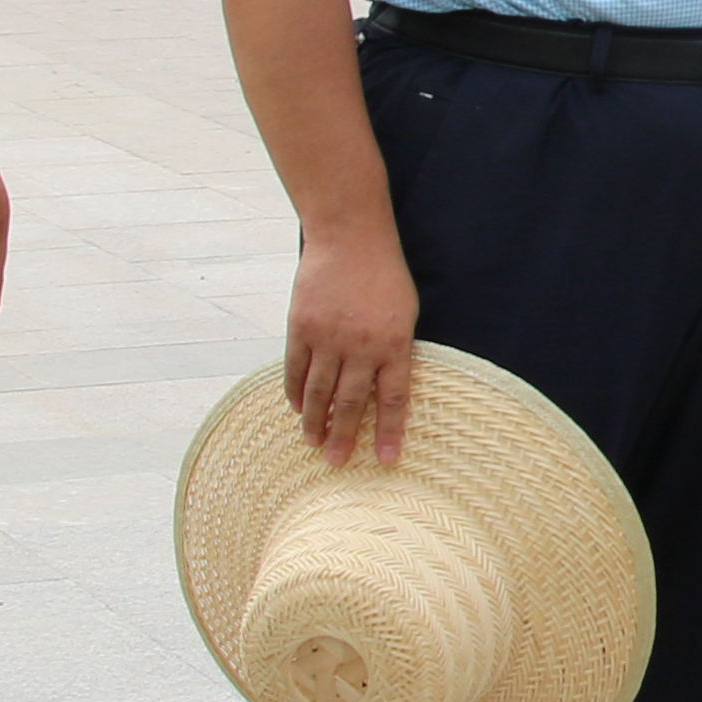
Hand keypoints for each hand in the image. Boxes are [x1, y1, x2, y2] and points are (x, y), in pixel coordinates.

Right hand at [287, 221, 419, 467]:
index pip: (393, 399)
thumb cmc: (385, 276)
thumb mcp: (406, 313)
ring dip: (315, 421)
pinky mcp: (301, 327)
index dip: (388, 432)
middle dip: (343, 437)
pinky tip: (296, 408)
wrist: (350, 239)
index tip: (384, 459)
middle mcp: (360, 346)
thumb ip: (397, 350)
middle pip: (350, 403)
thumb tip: (385, 389)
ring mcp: (327, 338)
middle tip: (336, 462)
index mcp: (394, 344)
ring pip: (318, 392)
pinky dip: (294, 392)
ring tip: (313, 442)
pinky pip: (295, 369)